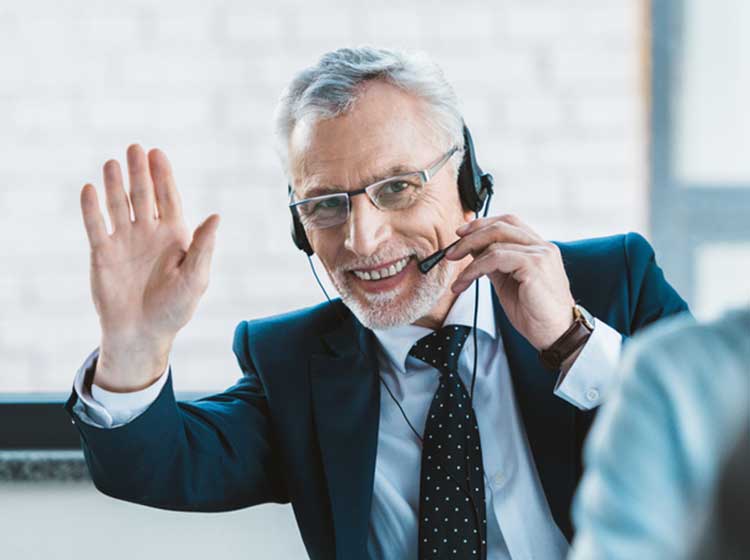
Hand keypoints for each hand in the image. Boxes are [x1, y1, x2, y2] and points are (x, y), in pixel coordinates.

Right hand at [79, 145, 219, 390]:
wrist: (142, 333)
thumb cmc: (175, 308)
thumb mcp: (195, 278)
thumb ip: (203, 247)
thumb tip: (217, 216)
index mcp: (175, 236)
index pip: (168, 198)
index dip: (163, 176)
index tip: (157, 154)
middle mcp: (149, 233)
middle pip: (143, 195)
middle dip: (139, 172)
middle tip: (135, 148)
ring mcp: (125, 241)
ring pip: (118, 205)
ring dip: (115, 184)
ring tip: (112, 163)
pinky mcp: (102, 253)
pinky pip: (96, 225)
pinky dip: (92, 208)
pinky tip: (90, 189)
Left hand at [445, 214, 574, 350]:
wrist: (556, 335)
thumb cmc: (535, 313)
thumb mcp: (508, 283)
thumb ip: (495, 264)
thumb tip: (473, 250)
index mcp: (538, 248)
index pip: (509, 222)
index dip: (483, 224)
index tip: (461, 234)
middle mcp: (542, 246)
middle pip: (501, 225)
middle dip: (471, 235)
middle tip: (451, 251)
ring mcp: (540, 254)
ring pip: (495, 240)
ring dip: (468, 255)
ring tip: (457, 278)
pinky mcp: (534, 266)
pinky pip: (495, 258)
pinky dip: (475, 268)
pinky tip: (466, 282)